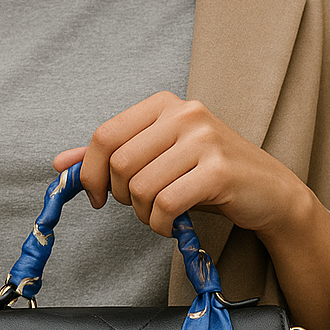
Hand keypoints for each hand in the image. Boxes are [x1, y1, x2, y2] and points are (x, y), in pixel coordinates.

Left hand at [52, 92, 302, 237]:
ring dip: (142, 213)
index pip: (105, 135)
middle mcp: (184, 113)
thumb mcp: (158, 157)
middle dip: (120, 196)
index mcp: (164, 105)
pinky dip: (160, 223)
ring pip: (141, 185)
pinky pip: (166, 203)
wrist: (269, 191)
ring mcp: (204, 139)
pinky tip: (171, 224)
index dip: (91, 172)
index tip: (97, 196)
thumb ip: (111, 156)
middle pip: (120, 163)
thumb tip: (60, 163)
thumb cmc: (208, 174)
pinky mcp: (218, 170)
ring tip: (158, 215)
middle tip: (138, 206)